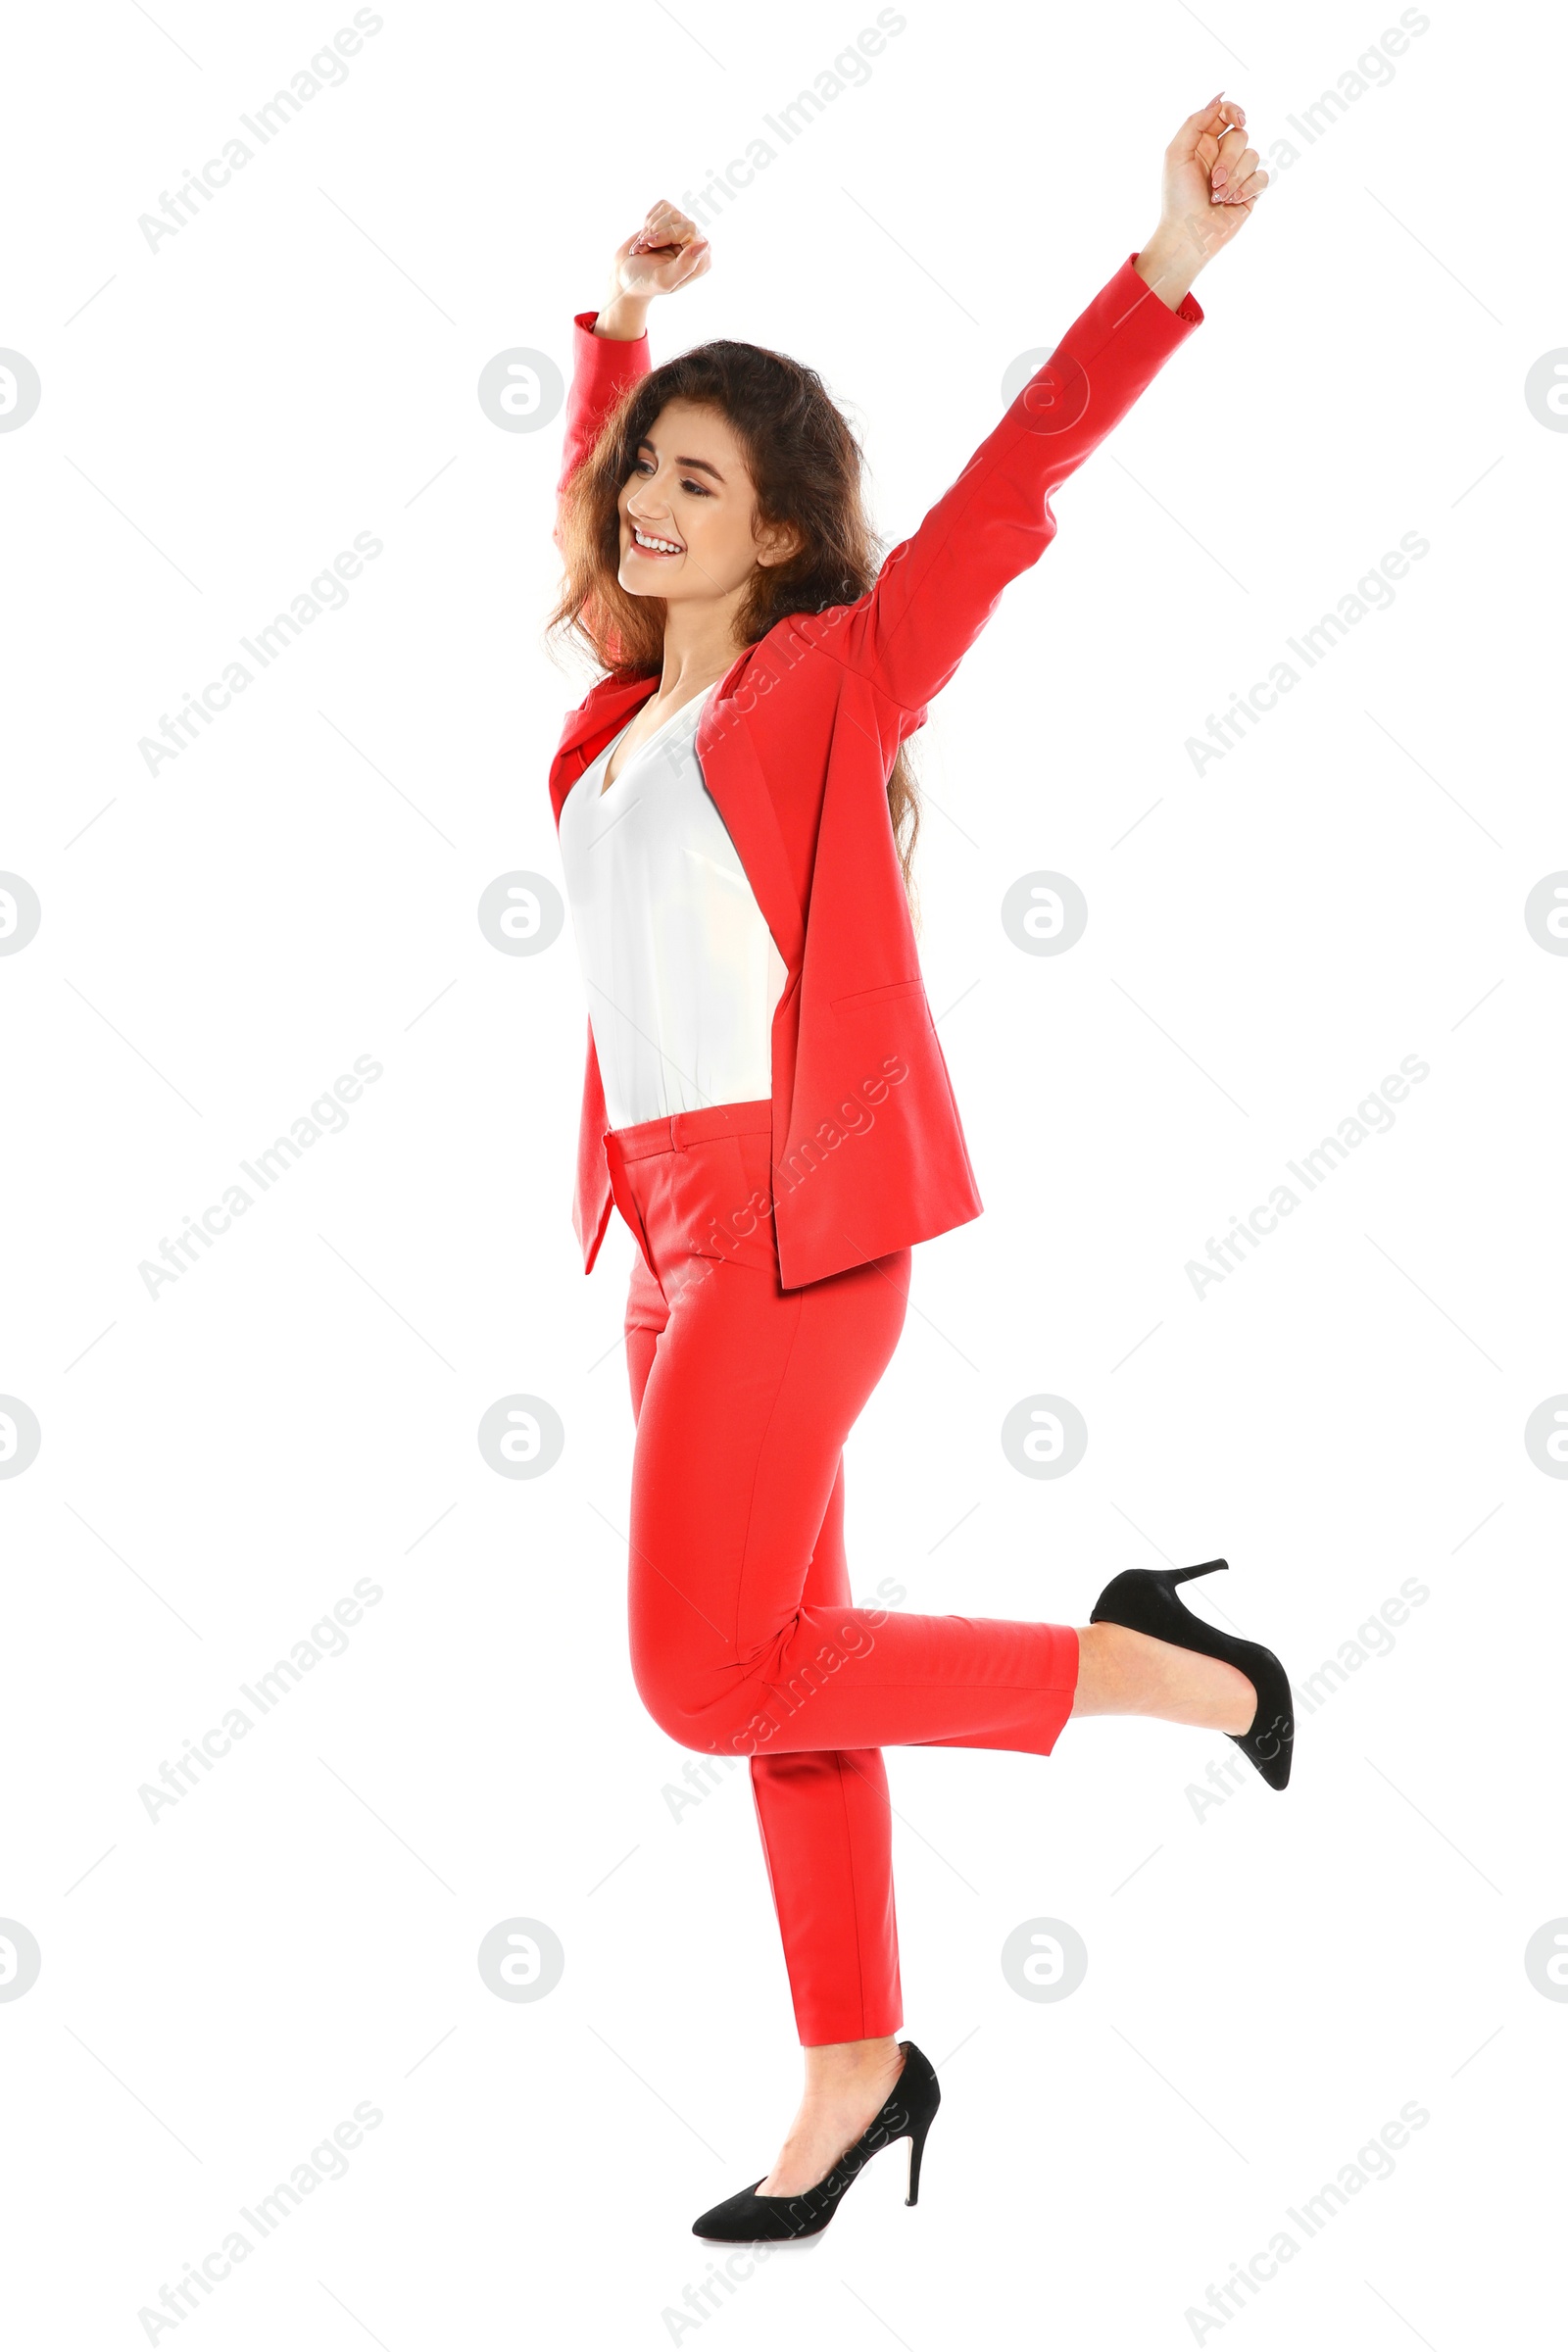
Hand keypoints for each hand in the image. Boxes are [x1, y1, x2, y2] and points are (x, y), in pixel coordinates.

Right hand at [596, 200, 710, 337]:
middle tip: (644, 247)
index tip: (650, 244)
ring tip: (644, 245)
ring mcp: (685, 230)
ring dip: (651, 227)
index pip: (690, 230)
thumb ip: (685, 266)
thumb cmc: (646, 281)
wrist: (628, 275)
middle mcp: (697, 243)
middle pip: (678, 218)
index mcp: (701, 261)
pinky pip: (663, 206)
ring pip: (670, 211)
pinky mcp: (673, 221)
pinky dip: (649, 220)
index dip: (667, 234)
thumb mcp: (664, 279)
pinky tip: (647, 235)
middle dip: (656, 231)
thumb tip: (704, 244)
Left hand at [1134, 93, 1268, 308]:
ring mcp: (1237, 173)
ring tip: (1218, 196)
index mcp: (1202, 143)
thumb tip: (1219, 98)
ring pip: (1253, 155)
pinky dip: (1247, 188)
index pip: (1225, 114)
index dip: (1234, 111)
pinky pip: (1262, 176)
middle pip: (1241, 136)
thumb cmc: (1177, 198)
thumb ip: (1194, 123)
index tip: (1238, 119)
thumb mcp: (1176, 154)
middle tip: (1213, 181)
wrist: (1188, 235)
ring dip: (1235, 178)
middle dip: (1229, 158)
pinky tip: (1232, 202)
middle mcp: (1221, 155)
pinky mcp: (1249, 192)